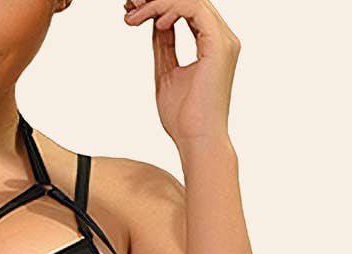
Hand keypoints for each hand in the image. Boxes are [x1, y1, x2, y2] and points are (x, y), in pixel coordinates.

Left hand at [123, 0, 240, 144]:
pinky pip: (195, 9)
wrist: (196, 141)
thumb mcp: (166, 73)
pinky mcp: (218, 46)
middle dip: (156, 0)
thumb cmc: (184, 119)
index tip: (132, 11)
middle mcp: (222, 38)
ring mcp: (223, 41)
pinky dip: (170, 10)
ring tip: (133, 15)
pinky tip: (154, 23)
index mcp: (212, 44)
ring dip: (158, 3)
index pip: (188, 9)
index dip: (159, 4)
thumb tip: (155, 23)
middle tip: (128, 5)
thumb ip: (164, 46)